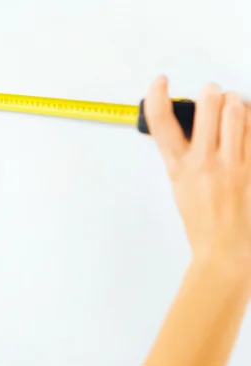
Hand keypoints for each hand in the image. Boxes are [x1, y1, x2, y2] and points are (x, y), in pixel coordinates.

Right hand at [145, 77, 250, 265]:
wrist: (227, 250)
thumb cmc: (203, 221)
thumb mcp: (180, 185)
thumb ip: (182, 154)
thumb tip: (190, 124)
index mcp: (179, 167)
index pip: (161, 123)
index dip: (157, 96)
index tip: (161, 82)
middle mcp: (205, 163)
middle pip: (208, 106)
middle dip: (211, 93)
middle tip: (213, 95)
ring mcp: (234, 166)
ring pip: (238, 112)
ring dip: (236, 103)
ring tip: (235, 108)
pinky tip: (248, 129)